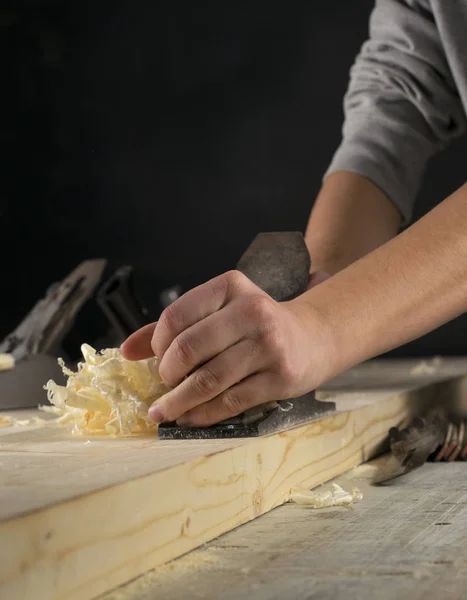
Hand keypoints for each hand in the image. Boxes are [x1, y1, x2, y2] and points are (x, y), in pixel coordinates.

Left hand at [120, 270, 330, 426]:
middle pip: (189, 348)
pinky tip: (189, 419)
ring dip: (178, 402)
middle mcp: (252, 311)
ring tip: (163, 412)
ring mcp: (269, 345)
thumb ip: (173, 327)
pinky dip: (203, 414)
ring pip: (209, 379)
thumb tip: (126, 351)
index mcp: (230, 286)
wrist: (313, 337)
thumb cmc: (255, 325)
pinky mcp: (280, 377)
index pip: (176, 315)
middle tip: (165, 384)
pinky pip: (230, 401)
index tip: (159, 360)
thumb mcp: (219, 312)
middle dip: (167, 374)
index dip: (157, 344)